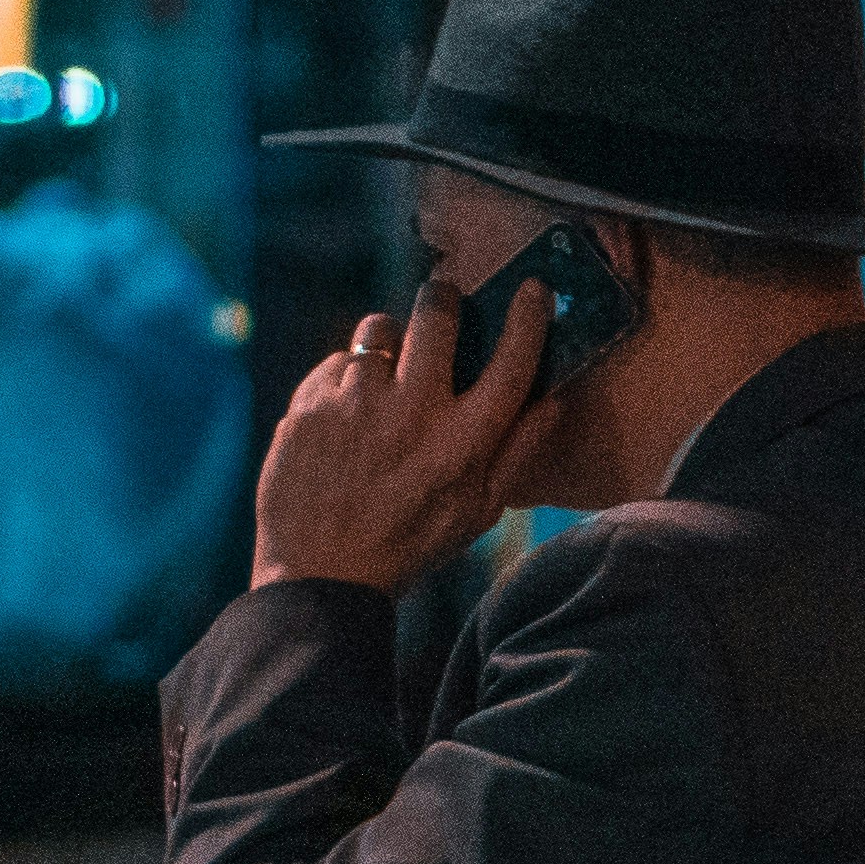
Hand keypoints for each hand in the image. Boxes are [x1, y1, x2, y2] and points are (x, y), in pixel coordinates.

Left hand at [252, 275, 546, 590]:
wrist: (322, 574)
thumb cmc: (410, 544)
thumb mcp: (478, 512)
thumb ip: (519, 452)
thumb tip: (554, 399)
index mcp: (463, 441)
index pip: (512, 360)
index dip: (529, 317)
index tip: (534, 290)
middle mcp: (413, 412)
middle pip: (437, 314)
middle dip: (444, 299)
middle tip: (443, 304)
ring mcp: (356, 403)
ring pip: (379, 328)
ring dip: (389, 340)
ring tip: (386, 371)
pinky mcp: (310, 404)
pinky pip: (337, 361)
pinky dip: (346, 378)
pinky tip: (346, 412)